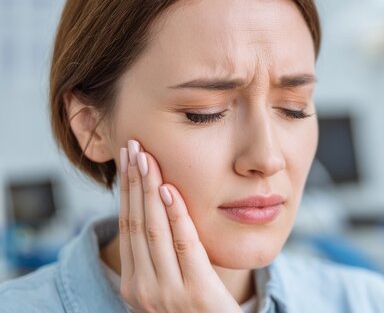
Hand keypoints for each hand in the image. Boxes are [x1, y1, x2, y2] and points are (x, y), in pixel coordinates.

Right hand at [118, 140, 241, 311]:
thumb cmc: (196, 310)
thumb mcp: (169, 286)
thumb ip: (162, 256)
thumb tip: (159, 210)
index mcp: (133, 286)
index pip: (127, 228)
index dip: (126, 192)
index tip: (127, 161)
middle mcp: (143, 289)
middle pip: (135, 223)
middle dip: (133, 182)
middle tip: (132, 147)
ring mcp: (167, 292)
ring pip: (153, 229)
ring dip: (148, 189)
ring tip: (146, 158)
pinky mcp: (195, 292)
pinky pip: (183, 244)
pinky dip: (175, 215)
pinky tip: (169, 189)